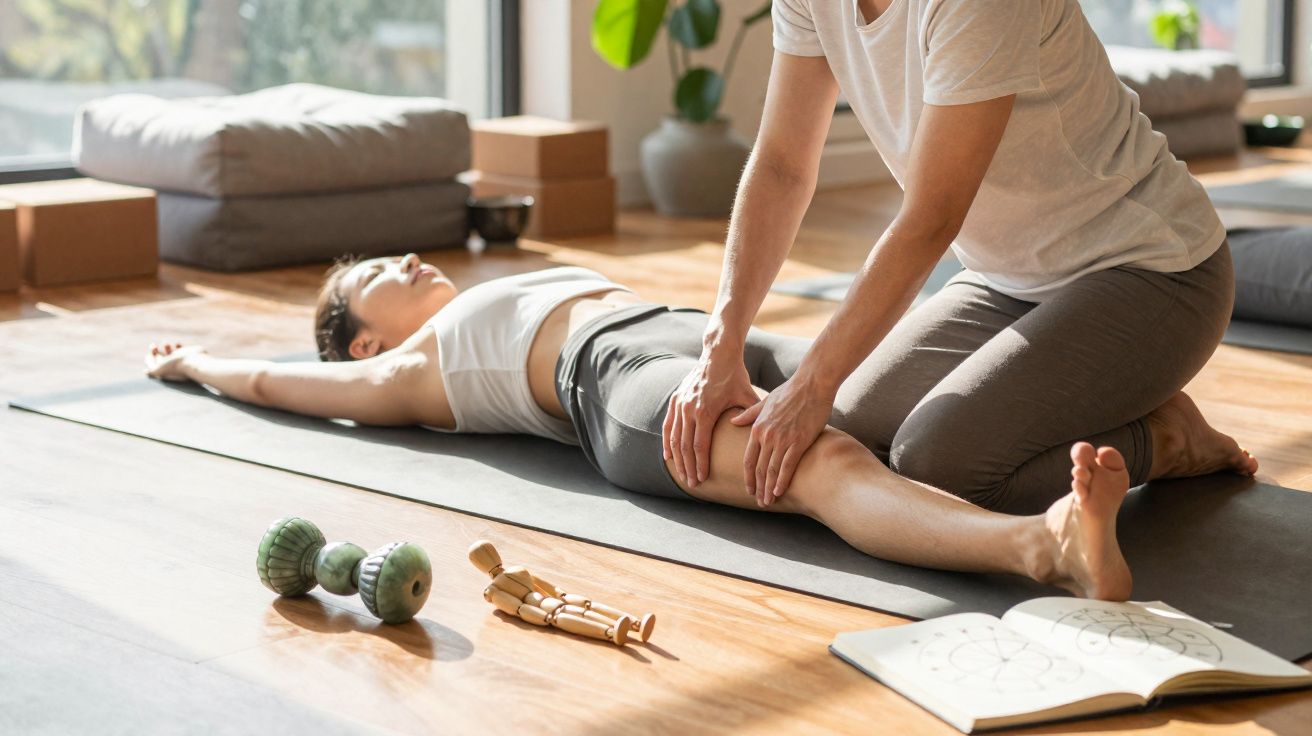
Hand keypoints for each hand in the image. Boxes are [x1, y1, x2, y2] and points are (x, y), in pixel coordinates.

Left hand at [145, 342, 205, 381]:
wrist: (193, 362)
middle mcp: (173, 365)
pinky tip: (177, 344)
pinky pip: (181, 347)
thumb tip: (145, 372)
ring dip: (166, 347)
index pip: (154, 365)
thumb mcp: (159, 369)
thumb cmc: (175, 366)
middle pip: (161, 358)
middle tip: (153, 345)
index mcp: (166, 370)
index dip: (149, 358)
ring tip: (166, 344)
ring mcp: (181, 359)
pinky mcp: (188, 353)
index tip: (149, 353)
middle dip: (155, 351)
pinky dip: (178, 345)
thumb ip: (152, 370)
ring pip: (171, 352)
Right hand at [663, 351, 760, 487]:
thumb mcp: (747, 396)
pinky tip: (668, 455)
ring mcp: (680, 404)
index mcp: (705, 411)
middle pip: (685, 446)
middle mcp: (689, 409)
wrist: (718, 354)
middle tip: (692, 484)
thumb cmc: (735, 376)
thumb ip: (752, 415)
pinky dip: (667, 441)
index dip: (700, 465)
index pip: (700, 446)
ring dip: (677, 458)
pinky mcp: (676, 399)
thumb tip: (766, 435)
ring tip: (681, 475)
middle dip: (688, 467)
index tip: (703, 480)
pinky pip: (668, 425)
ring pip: (674, 437)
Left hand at [731, 375, 833, 506]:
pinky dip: (782, 480)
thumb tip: (733, 421)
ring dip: (768, 488)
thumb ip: (749, 414)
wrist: (812, 383)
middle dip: (758, 487)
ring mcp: (782, 439)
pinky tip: (779, 491)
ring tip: (768, 502)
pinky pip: (787, 466)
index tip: (749, 489)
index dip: (748, 477)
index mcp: (757, 427)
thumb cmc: (790, 391)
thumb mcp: (765, 402)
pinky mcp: (799, 441)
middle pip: (758, 468)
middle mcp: (767, 436)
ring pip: (771, 470)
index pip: (748, 459)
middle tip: (759, 502)